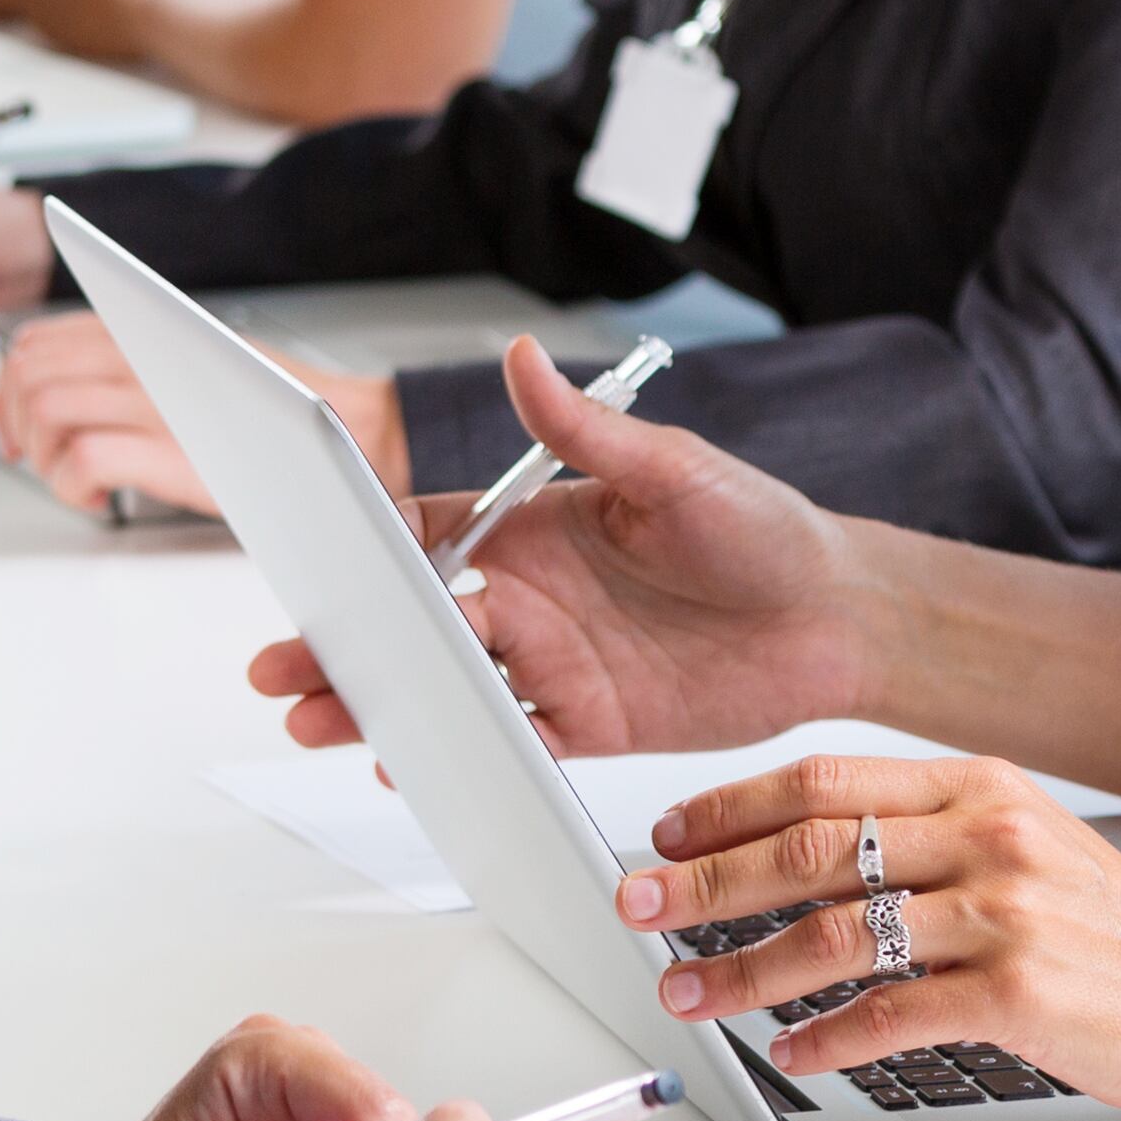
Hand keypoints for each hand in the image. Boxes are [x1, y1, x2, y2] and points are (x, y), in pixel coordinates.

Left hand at [0, 312, 398, 513]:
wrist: (346, 434)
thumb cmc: (273, 412)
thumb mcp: (195, 361)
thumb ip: (140, 357)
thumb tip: (75, 382)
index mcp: (147, 328)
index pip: (39, 339)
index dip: (9, 385)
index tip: (16, 422)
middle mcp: (146, 354)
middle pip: (28, 371)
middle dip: (15, 422)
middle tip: (37, 457)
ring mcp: (158, 400)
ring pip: (46, 408)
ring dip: (44, 456)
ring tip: (74, 480)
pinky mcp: (173, 451)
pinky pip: (85, 459)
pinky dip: (72, 485)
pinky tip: (98, 499)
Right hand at [251, 340, 857, 757]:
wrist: (840, 617)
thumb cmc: (763, 529)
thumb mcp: (672, 469)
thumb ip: (587, 429)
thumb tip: (522, 355)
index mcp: (536, 528)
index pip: (428, 535)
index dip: (367, 550)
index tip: (314, 564)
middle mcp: (532, 597)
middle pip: (416, 620)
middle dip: (345, 642)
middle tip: (280, 667)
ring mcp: (556, 662)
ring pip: (446, 686)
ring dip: (380, 703)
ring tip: (315, 721)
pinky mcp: (591, 723)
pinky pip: (510, 743)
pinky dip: (460, 753)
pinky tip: (406, 764)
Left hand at [617, 754, 1120, 1120]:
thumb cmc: (1118, 936)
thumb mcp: (1028, 846)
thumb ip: (931, 837)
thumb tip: (809, 854)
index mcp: (981, 786)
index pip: (827, 779)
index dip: (731, 807)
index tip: (667, 834)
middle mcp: (989, 834)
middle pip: (812, 847)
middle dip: (707, 881)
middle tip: (641, 907)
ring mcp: (1005, 913)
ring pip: (835, 934)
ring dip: (744, 970)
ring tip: (690, 993)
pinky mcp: (1018, 994)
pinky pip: (891, 1015)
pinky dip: (826, 1036)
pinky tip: (790, 1050)